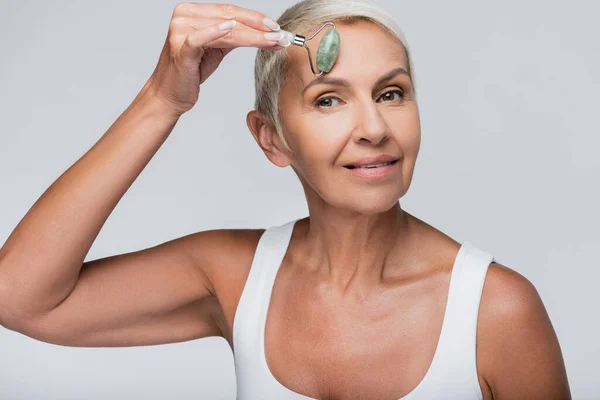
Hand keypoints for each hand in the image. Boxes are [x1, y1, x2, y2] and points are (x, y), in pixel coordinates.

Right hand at [142, 3, 283, 116]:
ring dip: (251, 36)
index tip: (276, 27)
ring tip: (272, 41)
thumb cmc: (191, 71)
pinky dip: (217, 32)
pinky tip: (232, 27)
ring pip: (224, 30)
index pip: (229, 11)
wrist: (169, 94)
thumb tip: (266, 33)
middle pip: (229, 17)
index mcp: (192, 12)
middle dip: (258, 27)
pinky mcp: (180, 48)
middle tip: (280, 34)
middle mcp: (184, 16)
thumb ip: (235, 36)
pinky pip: (201, 38)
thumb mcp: (217, 49)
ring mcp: (180, 30)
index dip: (255, 18)